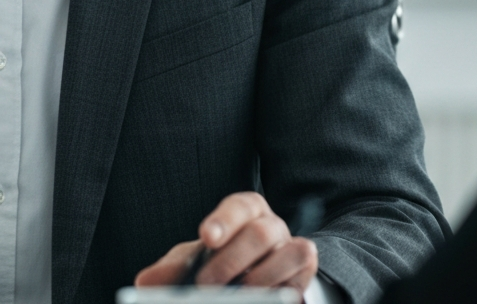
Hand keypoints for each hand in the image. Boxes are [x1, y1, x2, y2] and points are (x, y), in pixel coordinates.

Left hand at [135, 191, 318, 292]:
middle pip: (262, 232)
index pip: (240, 206)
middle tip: (206, 286)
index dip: (225, 220)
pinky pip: (300, 277)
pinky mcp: (304, 273)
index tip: (208, 237)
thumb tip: (146, 281)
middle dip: (232, 261)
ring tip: (236, 297)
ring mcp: (291, 247)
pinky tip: (259, 299)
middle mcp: (272, 226)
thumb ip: (173, 269)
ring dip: (259, 280)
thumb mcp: (193, 264)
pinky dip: (278, 290)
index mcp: (245, 214)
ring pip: (289, 251)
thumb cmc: (219, 267)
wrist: (249, 287)